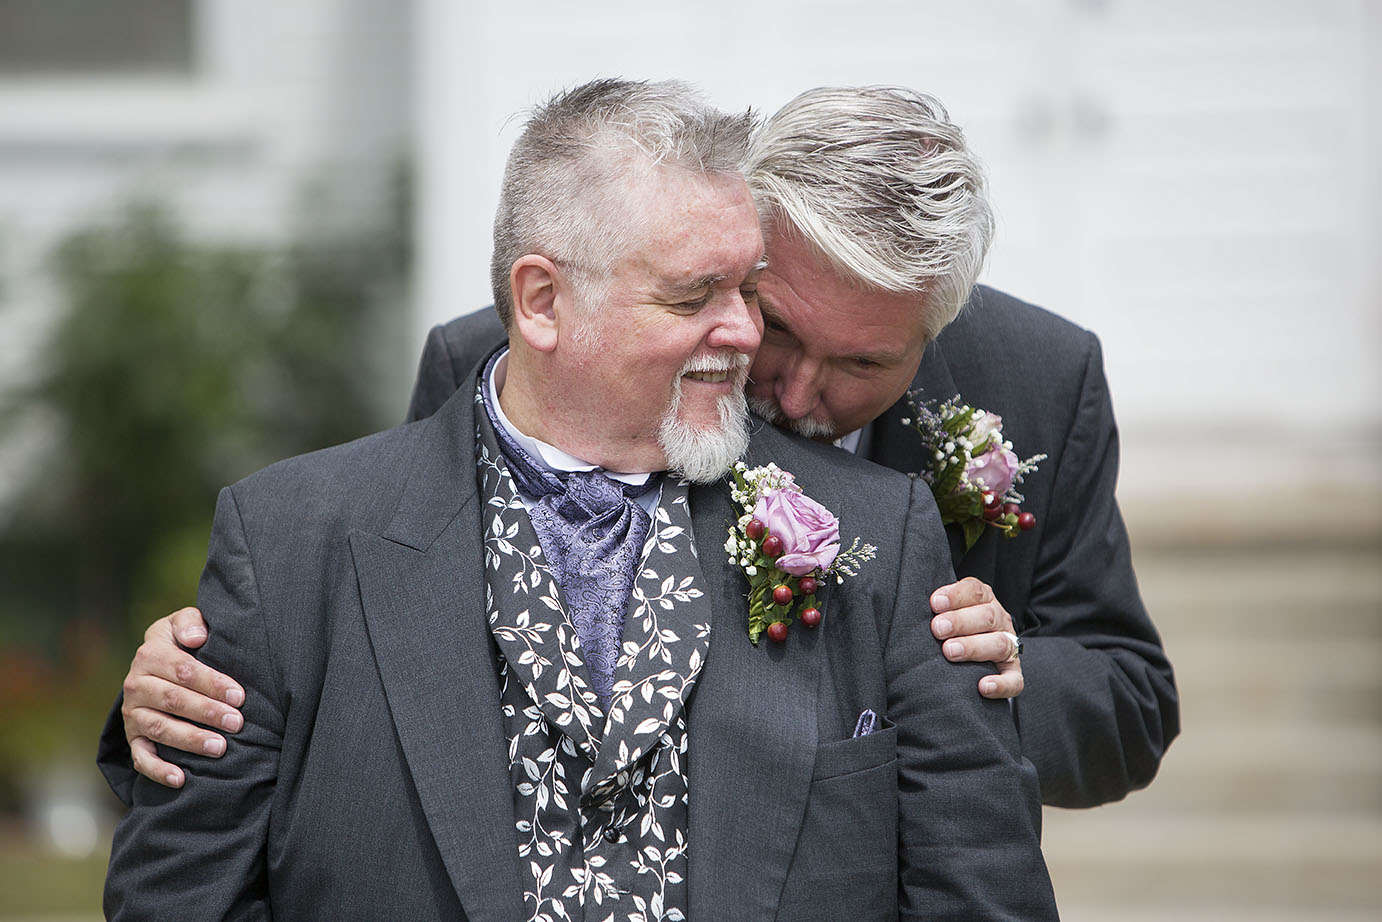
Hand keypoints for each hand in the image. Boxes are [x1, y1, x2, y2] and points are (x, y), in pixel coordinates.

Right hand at [121, 607, 244, 787]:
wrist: (152, 666)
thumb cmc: (180, 643)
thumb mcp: (181, 623)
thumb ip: (190, 622)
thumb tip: (197, 637)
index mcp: (150, 655)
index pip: (183, 671)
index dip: (211, 683)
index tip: (238, 695)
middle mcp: (136, 685)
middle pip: (174, 701)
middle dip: (207, 712)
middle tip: (237, 723)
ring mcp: (133, 714)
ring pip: (160, 729)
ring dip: (190, 740)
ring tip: (220, 748)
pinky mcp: (132, 738)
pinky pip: (141, 758)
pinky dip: (158, 770)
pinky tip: (181, 779)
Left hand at [929, 577, 1023, 699]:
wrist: (972, 655)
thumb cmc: (948, 628)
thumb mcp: (944, 610)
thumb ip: (934, 606)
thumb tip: (906, 602)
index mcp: (983, 600)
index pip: (975, 591)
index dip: (955, 595)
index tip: (935, 603)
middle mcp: (999, 621)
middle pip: (987, 616)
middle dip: (960, 621)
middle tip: (937, 629)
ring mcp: (1008, 647)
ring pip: (1000, 644)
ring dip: (974, 647)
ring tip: (949, 652)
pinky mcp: (1012, 673)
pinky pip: (1014, 681)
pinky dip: (1001, 684)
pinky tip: (983, 686)